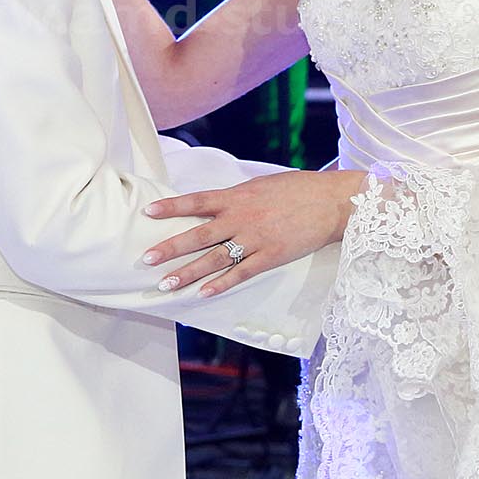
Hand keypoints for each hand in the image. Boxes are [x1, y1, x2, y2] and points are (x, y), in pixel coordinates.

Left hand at [141, 168, 367, 295]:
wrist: (331, 201)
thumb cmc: (298, 189)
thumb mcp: (261, 185)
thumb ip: (237, 197)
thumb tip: (216, 204)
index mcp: (238, 196)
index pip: (197, 201)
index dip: (172, 207)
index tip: (149, 212)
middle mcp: (242, 217)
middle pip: (199, 235)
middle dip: (171, 248)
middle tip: (147, 259)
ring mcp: (256, 238)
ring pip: (215, 258)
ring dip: (189, 273)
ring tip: (167, 284)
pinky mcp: (271, 256)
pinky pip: (242, 273)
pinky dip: (222, 284)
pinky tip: (204, 293)